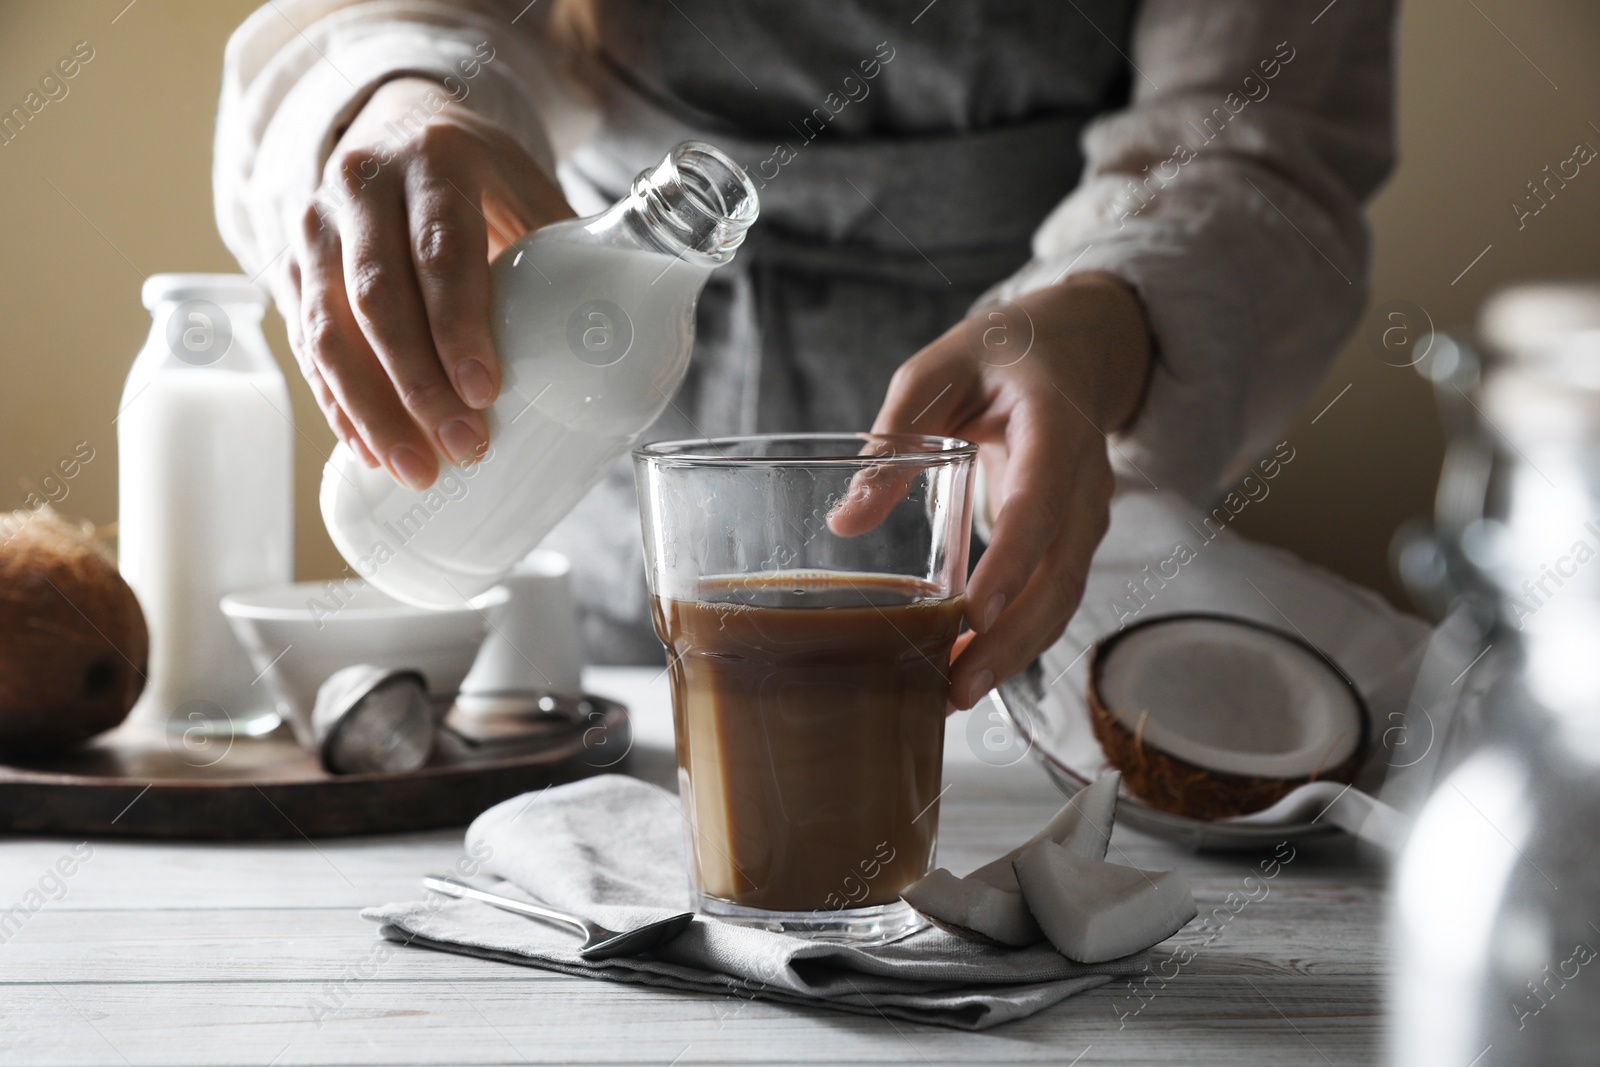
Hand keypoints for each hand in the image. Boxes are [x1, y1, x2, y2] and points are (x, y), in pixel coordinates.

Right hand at [279, 77, 574, 489]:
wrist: (400, 128)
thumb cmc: (482, 178)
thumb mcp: (528, 188)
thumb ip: (574, 251)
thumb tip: (629, 340)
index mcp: (434, 160)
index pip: (440, 249)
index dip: (458, 324)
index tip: (484, 392)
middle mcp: (361, 187)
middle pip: (377, 296)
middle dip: (418, 384)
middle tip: (462, 448)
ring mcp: (314, 228)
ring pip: (327, 330)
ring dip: (370, 410)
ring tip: (416, 469)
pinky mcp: (290, 270)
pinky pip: (305, 346)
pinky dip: (336, 404)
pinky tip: (368, 451)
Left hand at [870, 272, 1152, 709]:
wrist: (1072, 350)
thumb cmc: (999, 355)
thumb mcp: (937, 371)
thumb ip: (895, 438)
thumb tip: (846, 522)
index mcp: (1055, 425)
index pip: (1040, 501)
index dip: (1012, 560)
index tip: (975, 612)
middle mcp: (1084, 479)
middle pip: (1062, 573)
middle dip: (1013, 636)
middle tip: (958, 684)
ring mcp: (1085, 514)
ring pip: (1063, 598)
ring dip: (1015, 652)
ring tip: (953, 695)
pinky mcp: (1071, 539)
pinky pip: (1051, 597)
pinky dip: (1017, 638)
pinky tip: (968, 668)